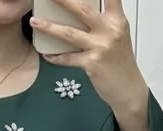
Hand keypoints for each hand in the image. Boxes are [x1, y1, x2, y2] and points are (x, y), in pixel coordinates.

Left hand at [30, 0, 148, 121]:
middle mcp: (109, 30)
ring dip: (49, 27)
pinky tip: (46, 54)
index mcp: (117, 20)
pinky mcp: (91, 64)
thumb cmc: (121, 62)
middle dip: (62, 0)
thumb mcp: (117, 36)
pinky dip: (56, 57)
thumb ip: (103, 22)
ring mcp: (100, 47)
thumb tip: (81, 12)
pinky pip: (68, 58)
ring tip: (34, 21)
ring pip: (69, 34)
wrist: (128, 89)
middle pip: (82, 9)